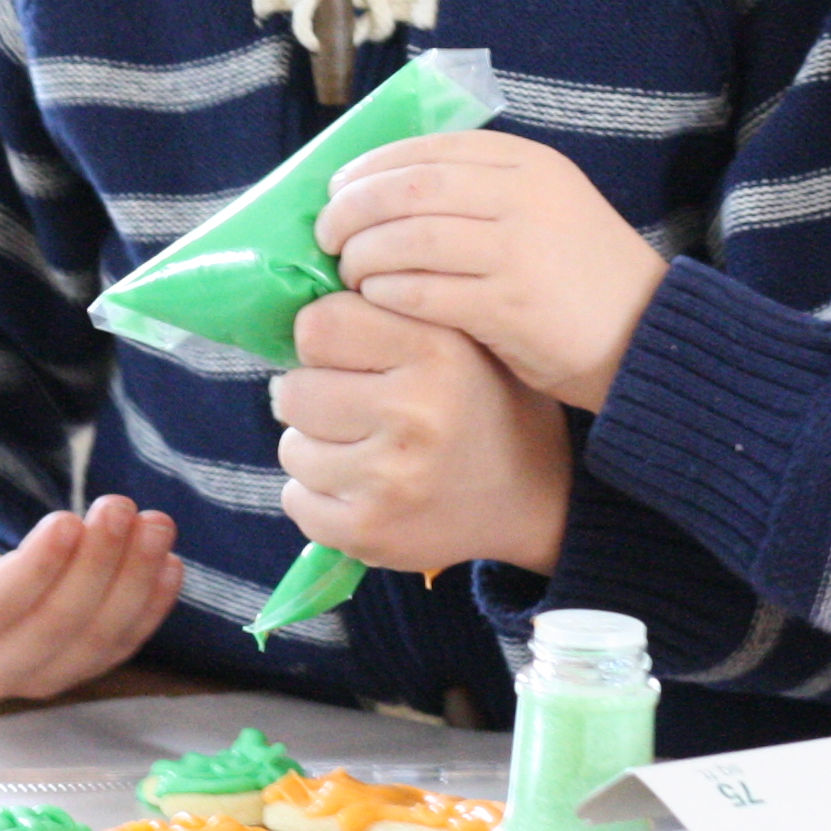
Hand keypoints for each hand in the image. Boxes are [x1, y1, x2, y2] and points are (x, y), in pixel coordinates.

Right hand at [0, 496, 178, 700]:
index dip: (35, 568)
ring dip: (134, 581)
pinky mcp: (76, 669)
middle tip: (119, 507)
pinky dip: (150, 607)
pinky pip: (120, 647)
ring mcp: (38, 678)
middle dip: (96, 565)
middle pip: (55, 626)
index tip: (69, 520)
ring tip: (154, 524)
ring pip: (96, 639)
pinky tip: (169, 563)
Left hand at [271, 292, 571, 575]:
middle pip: (292, 391)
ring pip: (292, 448)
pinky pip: (296, 501)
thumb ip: (392, 312)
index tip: (346, 353)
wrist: (538, 500)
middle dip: (314, 397)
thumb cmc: (485, 406)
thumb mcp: (462, 338)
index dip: (325, 339)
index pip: (317, 325)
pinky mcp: (369, 531)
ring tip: (364, 449)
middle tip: (354, 406)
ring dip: (317, 449)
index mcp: (437, 352)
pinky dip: (318, 496)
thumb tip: (297, 299)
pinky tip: (361, 488)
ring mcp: (389, 479)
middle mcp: (414, 414)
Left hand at [315, 130, 668, 409]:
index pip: (426, 150)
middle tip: (325, 233)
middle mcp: (522, 197)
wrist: (647, 336)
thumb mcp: (542, 208)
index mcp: (528, 163)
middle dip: (353, 209)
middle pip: (407, 189)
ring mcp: (517, 251)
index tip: (337, 187)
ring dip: (362, 255)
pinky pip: (421, 292)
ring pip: (407, 239)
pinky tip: (374, 300)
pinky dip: (385, 293)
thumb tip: (381, 191)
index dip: (370, 168)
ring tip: (346, 271)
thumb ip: (479, 192)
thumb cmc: (579, 276)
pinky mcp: (509, 306)